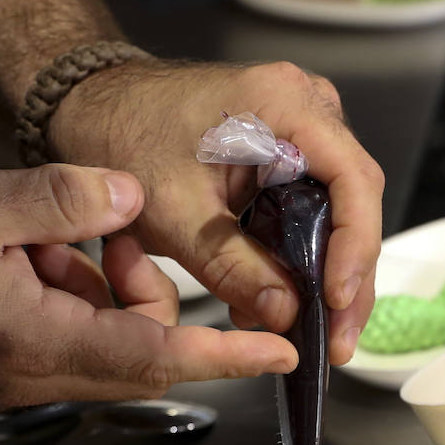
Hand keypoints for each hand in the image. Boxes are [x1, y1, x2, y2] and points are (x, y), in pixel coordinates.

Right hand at [0, 164, 295, 410]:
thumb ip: (62, 201)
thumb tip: (131, 200)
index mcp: (34, 344)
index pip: (154, 357)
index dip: (225, 355)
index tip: (280, 351)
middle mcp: (33, 377)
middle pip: (135, 350)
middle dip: (145, 291)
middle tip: (105, 232)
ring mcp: (14, 379)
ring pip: (101, 339)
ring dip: (99, 287)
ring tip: (47, 235)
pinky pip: (64, 334)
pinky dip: (67, 292)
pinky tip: (27, 252)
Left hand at [48, 60, 383, 364]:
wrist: (90, 110)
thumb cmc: (123, 138)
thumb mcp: (175, 214)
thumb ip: (233, 267)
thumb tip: (285, 314)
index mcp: (286, 103)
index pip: (354, 181)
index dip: (354, 249)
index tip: (336, 301)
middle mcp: (307, 108)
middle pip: (354, 202)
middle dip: (347, 278)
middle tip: (337, 341)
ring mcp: (299, 131)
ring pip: (337, 213)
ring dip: (326, 275)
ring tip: (314, 332)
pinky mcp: (283, 155)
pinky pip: (310, 211)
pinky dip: (301, 258)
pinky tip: (287, 302)